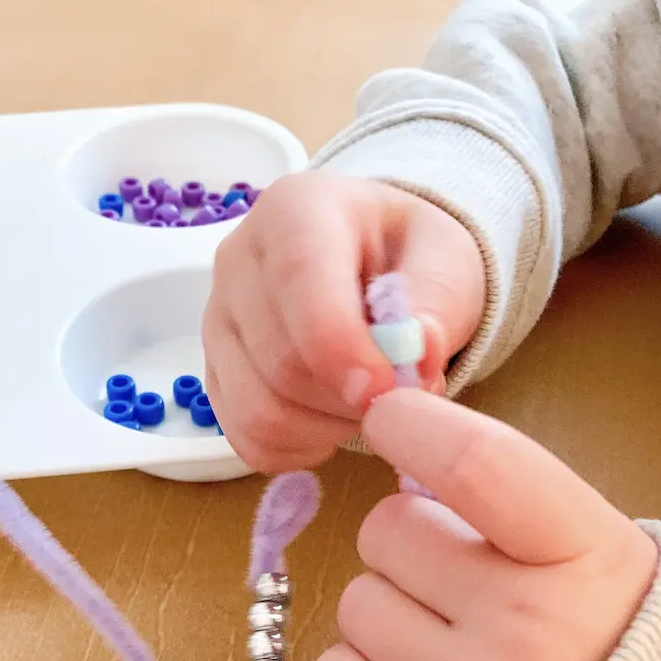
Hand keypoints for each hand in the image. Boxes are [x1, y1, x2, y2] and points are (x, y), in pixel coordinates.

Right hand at [202, 173, 485, 472]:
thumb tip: (416, 354)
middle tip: (399, 398)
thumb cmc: (410, 259)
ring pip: (259, 410)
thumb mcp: (446, 261)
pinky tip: (330, 427)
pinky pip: (245, 437)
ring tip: (367, 408)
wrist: (376, 268)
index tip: (387, 390)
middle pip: (282, 363)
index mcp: (296, 211)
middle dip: (350, 399)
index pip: (300, 282)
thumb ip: (435, 303)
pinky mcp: (214, 374)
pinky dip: (296, 449)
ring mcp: (218, 321)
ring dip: (327, 430)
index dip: (342, 350)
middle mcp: (238, 261)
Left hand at [311, 390, 658, 660]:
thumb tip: (399, 433)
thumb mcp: (597, 552)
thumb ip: (510, 497)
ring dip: (387, 615)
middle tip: (456, 582)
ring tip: (449, 649)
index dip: (413, 426)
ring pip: (356, 605)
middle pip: (387, 530)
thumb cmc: (607, 645)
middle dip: (406, 543)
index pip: (477, 464)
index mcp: (588, 558)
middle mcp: (531, 630)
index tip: (389, 414)